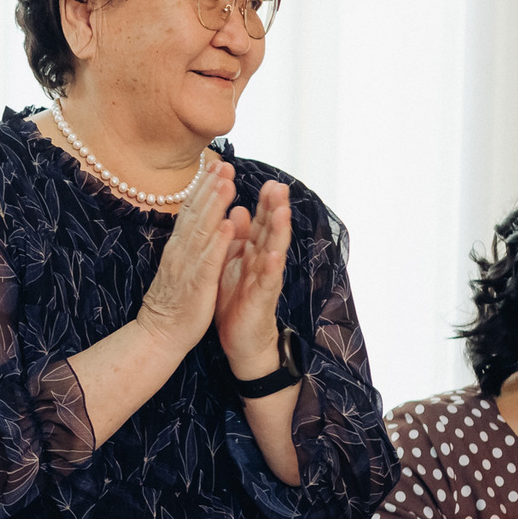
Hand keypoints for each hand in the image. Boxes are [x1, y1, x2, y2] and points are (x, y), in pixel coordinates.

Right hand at [131, 152, 232, 358]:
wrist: (161, 333)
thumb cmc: (174, 300)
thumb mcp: (181, 265)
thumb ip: (190, 242)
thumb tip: (198, 221)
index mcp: (179, 246)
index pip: (190, 211)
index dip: (203, 188)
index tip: (215, 166)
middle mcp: (180, 251)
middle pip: (195, 214)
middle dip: (210, 188)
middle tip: (224, 164)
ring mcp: (187, 266)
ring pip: (201, 231)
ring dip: (214, 206)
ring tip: (227, 183)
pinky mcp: (196, 284)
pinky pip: (208, 261)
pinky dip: (217, 242)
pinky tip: (226, 225)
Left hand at [214, 176, 292, 380]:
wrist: (241, 339)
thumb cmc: (237, 299)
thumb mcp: (234, 263)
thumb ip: (239, 238)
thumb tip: (238, 209)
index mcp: (253, 252)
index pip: (261, 221)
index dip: (264, 202)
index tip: (267, 179)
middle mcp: (263, 262)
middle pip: (271, 230)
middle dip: (276, 208)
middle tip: (279, 185)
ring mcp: (264, 280)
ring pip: (274, 251)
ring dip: (279, 231)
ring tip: (283, 211)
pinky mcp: (261, 299)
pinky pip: (268, 281)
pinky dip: (271, 267)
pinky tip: (274, 254)